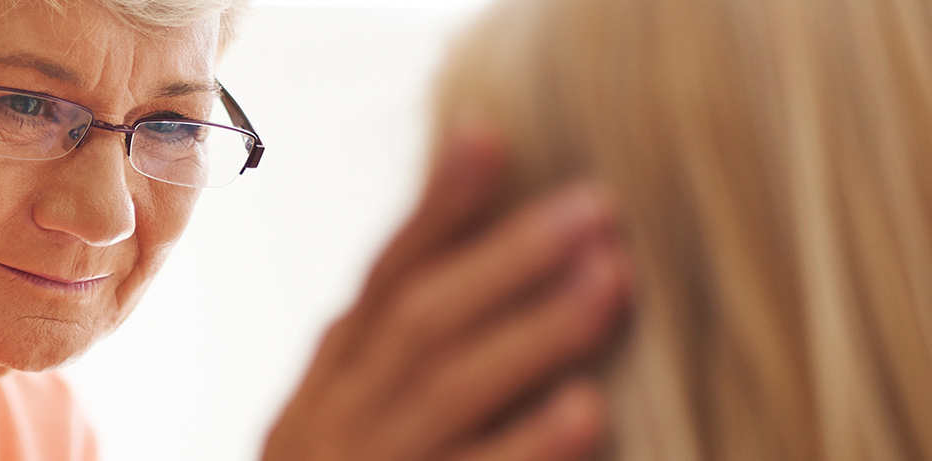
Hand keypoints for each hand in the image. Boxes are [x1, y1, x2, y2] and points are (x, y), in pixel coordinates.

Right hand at [261, 123, 629, 460]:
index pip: (383, 278)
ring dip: (535, 331)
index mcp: (328, 385)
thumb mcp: (352, 427)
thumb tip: (501, 263)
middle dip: (507, 256)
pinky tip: (592, 407)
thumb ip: (401, 365)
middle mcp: (332, 420)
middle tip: (594, 205)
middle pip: (416, 318)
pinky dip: (528, 443)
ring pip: (443, 386)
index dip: (435, 207)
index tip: (488, 133)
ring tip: (612, 279)